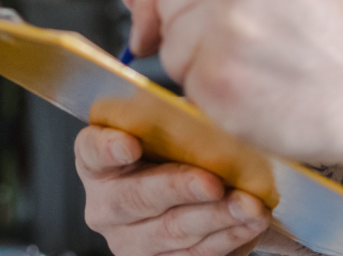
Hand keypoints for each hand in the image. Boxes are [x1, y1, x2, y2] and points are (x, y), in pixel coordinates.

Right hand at [76, 124, 271, 255]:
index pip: (92, 150)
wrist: (194, 192)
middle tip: (213, 182)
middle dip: (179, 188)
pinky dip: (228, 238)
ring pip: (171, 232)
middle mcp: (106, 204)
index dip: (109, 147)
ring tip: (249, 204)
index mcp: (98, 160)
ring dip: (215, 218)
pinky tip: (250, 222)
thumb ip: (180, 115)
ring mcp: (129, 240)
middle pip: (136, 198)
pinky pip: (194, 255)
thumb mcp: (173, 125)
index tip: (130, 144)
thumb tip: (211, 103)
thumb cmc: (178, 149)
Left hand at [122, 0, 342, 161]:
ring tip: (260, 63)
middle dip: (187, 28)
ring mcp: (226, 20)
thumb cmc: (339, 31)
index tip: (158, 9)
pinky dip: (214, 97)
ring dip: (200, 64)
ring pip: (170, 45)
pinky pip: (185, 86)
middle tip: (247, 44)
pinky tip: (258, 89)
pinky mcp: (220, 76)